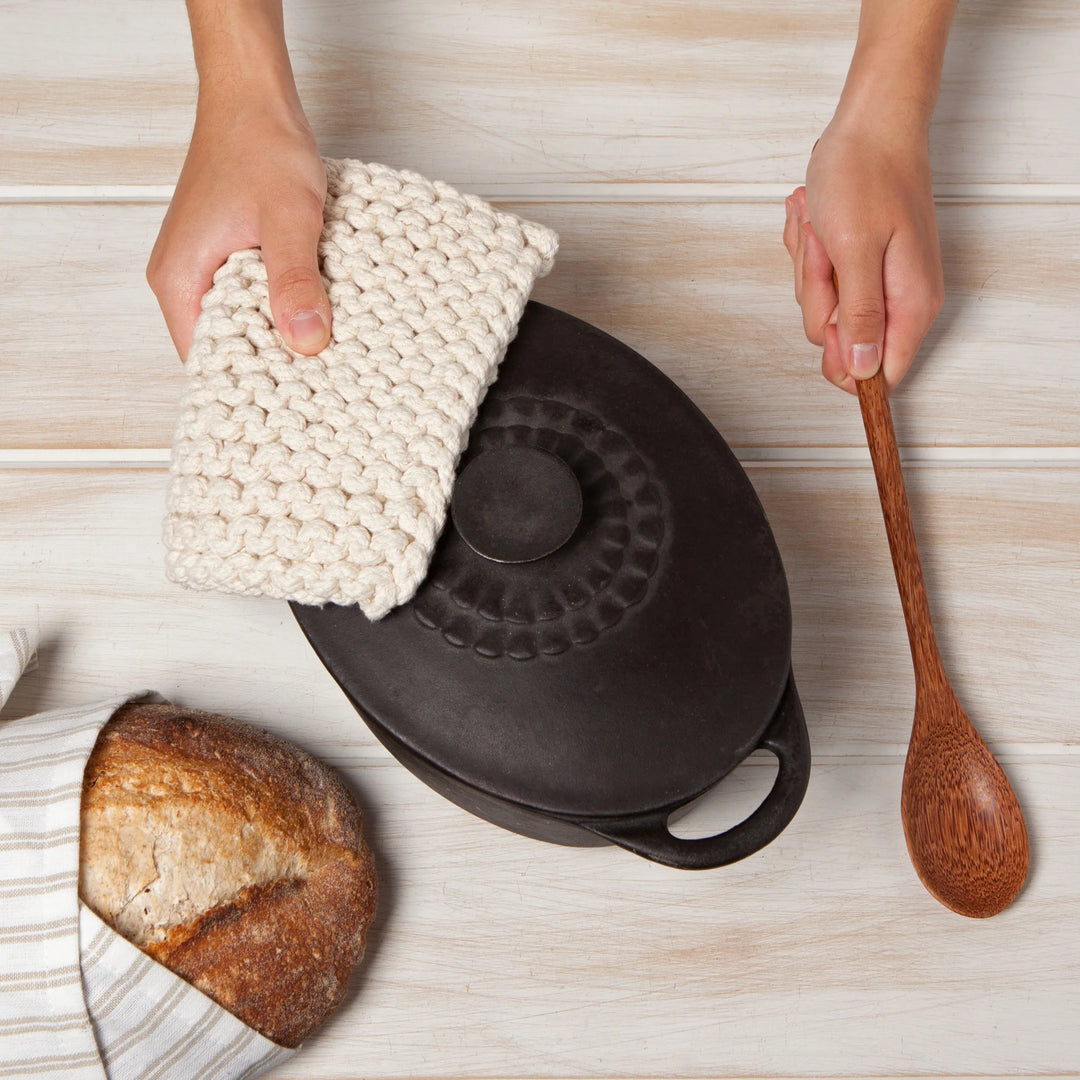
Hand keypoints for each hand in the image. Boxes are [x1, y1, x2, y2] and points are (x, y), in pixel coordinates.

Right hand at [146, 92, 330, 361]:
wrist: (253, 97)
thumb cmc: (261, 146)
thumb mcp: (289, 219)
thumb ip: (293, 281)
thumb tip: (306, 343)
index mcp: (180, 281)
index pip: (206, 363)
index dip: (251, 386)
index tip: (295, 403)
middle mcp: (182, 279)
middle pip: (226, 346)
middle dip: (271, 366)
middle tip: (321, 386)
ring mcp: (203, 266)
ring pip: (243, 322)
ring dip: (279, 334)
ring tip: (323, 355)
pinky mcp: (225, 253)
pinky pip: (251, 297)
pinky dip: (280, 307)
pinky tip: (313, 313)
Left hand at [783, 121, 943, 394]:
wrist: (868, 126)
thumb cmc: (865, 176)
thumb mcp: (855, 251)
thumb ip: (861, 315)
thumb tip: (865, 370)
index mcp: (910, 305)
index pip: (880, 374)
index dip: (844, 360)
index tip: (829, 317)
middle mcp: (899, 300)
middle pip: (840, 340)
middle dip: (819, 296)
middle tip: (826, 250)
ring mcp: (877, 282)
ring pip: (823, 308)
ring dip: (811, 267)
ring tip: (823, 228)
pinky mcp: (858, 266)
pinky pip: (820, 280)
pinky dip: (810, 252)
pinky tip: (818, 222)